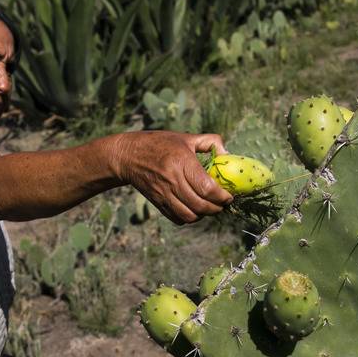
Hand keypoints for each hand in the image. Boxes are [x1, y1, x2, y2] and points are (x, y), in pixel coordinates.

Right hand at [110, 131, 232, 223]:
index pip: (206, 187)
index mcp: (181, 162)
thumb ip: (210, 142)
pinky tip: (194, 209)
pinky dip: (189, 218)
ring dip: (203, 215)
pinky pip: (177, 218)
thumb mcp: (186, 137)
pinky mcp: (157, 202)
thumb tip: (227, 154)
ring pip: (189, 215)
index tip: (229, 196)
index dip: (221, 196)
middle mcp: (172, 179)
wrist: (128, 156)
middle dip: (216, 208)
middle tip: (223, 204)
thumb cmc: (160, 144)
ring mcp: (163, 193)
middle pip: (200, 205)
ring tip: (209, 208)